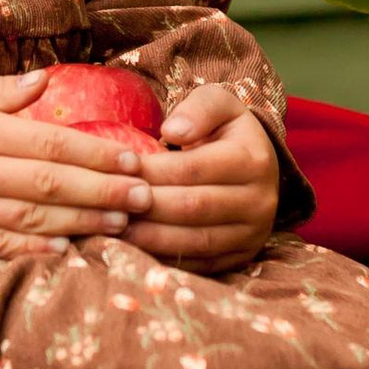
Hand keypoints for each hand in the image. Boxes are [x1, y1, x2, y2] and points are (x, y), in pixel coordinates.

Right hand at [0, 70, 153, 258]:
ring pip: (33, 217)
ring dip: (82, 222)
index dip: (97, 153)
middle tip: (146, 196)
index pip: (52, 143)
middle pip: (52, 183)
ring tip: (123, 223)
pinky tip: (67, 253)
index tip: (134, 158)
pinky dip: (33, 251)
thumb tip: (46, 80)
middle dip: (104, 190)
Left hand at [125, 82, 278, 274]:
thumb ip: (198, 108)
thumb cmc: (226, 132)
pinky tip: (136, 249)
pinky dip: (166, 259)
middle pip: (192, 207)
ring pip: (196, 241)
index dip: (152, 171)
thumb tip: (172, 130)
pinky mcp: (242, 257)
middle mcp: (261, 201)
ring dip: (151, 238)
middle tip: (108, 205)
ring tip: (115, 229)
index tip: (118, 170)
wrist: (257, 166)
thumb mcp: (219, 105)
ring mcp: (253, 233)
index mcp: (253, 160)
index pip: (193, 168)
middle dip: (146, 207)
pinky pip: (201, 264)